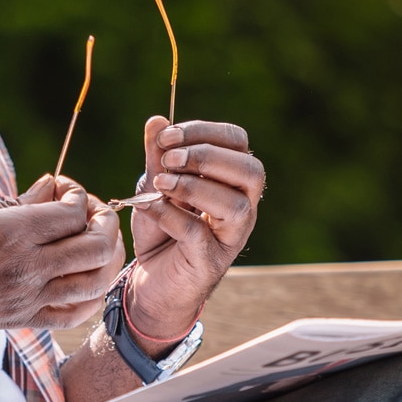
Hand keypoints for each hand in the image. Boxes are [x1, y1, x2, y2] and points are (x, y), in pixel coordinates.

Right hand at [0, 176, 124, 343]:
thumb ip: (13, 203)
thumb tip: (49, 187)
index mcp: (9, 233)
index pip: (71, 213)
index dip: (77, 196)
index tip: (62, 189)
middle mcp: (26, 268)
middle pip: (94, 246)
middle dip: (103, 222)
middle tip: (89, 212)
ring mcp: (26, 298)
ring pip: (94, 281)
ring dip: (105, 258)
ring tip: (93, 242)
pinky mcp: (21, 320)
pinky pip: (73, 315)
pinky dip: (91, 296)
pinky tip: (85, 280)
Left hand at [126, 116, 263, 344]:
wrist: (150, 281)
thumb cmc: (160, 229)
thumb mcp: (154, 186)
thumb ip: (156, 157)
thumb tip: (157, 120)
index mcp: (231, 179)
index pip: (238, 142)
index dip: (205, 132)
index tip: (166, 136)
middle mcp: (242, 206)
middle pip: (252, 171)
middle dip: (207, 157)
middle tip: (168, 159)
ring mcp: (230, 236)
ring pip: (236, 206)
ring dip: (194, 187)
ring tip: (160, 184)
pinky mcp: (210, 261)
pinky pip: (198, 234)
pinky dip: (171, 216)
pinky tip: (149, 208)